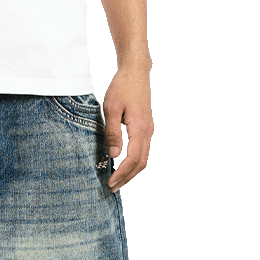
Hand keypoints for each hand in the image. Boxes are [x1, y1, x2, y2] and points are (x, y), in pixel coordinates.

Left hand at [103, 66, 153, 192]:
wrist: (136, 72)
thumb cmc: (122, 87)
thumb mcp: (111, 108)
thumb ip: (112, 132)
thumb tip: (113, 155)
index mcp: (140, 129)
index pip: (133, 159)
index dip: (122, 173)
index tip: (111, 181)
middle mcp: (148, 132)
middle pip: (141, 163)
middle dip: (127, 177)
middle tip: (113, 187)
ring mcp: (149, 129)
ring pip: (144, 157)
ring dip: (131, 171)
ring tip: (118, 179)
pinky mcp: (146, 126)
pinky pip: (143, 149)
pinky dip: (134, 161)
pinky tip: (123, 164)